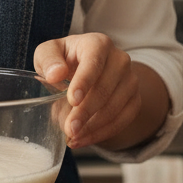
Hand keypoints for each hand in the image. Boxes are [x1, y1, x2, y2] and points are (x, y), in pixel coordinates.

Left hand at [34, 33, 141, 148]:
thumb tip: (55, 74)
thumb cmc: (64, 59)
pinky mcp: (135, 99)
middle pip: (105, 88)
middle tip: (69, 128)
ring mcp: (130, 80)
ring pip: (116, 107)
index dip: (84, 82)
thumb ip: (48, 59)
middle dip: (86, 111)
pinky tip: (84, 139)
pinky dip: (103, 133)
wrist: (83, 68)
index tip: (72, 100)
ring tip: (73, 137)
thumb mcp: (48, 53)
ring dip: (93, 126)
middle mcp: (119, 59)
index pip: (94, 62)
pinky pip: (123, 120)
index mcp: (98, 44)